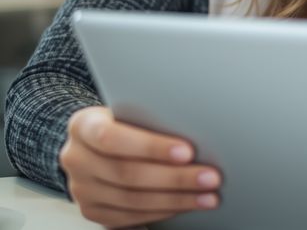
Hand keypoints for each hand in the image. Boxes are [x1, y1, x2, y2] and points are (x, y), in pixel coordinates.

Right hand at [60, 106, 220, 227]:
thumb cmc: (125, 121)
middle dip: (175, 177)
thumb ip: (152, 117)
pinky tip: (187, 205)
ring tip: (208, 195)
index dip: (151, 147)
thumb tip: (198, 128)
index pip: (113, 137)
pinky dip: (163, 212)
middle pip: (127, 174)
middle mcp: (76, 159)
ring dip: (176, 199)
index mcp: (83, 126)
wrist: (97, 142)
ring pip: (132, 200)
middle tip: (210, 177)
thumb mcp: (131, 109)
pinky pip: (130, 217)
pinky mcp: (92, 210)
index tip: (188, 151)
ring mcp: (81, 188)